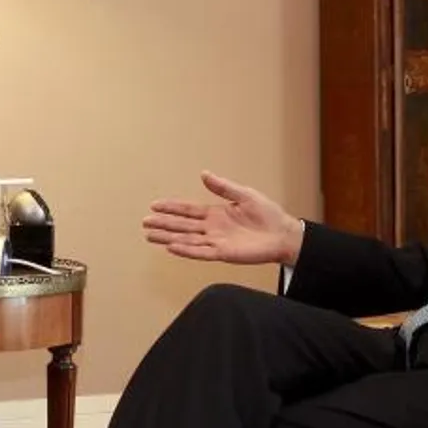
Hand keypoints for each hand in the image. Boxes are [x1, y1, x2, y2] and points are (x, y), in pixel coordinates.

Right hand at [142, 170, 305, 265]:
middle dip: (163, 223)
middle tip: (145, 221)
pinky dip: (186, 250)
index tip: (154, 205)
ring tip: (150, 235)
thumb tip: (204, 174)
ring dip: (168, 237)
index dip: (171, 207)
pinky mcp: (223, 253)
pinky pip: (200, 252)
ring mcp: (216, 241)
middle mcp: (212, 228)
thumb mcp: (244, 194)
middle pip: (182, 225)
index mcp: (216, 213)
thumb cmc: (268, 215)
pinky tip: (171, 247)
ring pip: (186, 239)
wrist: (283, 234)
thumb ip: (223, 187)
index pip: (188, 210)